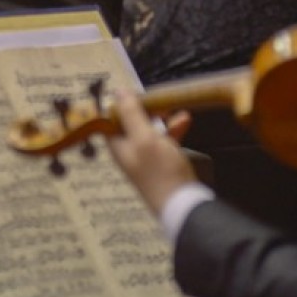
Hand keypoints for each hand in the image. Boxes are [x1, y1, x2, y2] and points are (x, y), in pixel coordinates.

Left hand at [107, 89, 196, 215]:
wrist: (183, 204)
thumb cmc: (160, 169)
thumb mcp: (145, 137)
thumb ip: (131, 114)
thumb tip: (117, 92)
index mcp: (118, 145)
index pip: (111, 120)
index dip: (121, 104)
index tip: (134, 91)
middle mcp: (128, 151)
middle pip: (131, 123)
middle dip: (145, 109)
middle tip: (158, 97)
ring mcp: (146, 158)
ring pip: (150, 130)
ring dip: (162, 117)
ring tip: (175, 106)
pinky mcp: (162, 163)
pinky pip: (165, 141)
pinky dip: (173, 130)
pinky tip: (185, 120)